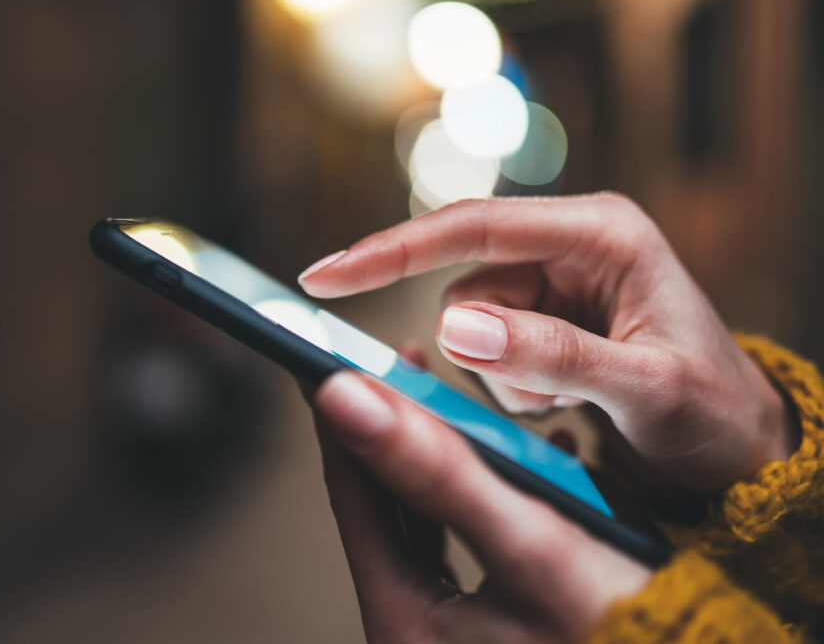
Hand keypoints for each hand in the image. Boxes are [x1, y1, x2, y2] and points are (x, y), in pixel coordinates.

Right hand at [300, 194, 795, 492]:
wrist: (737, 450)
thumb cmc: (713, 415)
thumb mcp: (646, 390)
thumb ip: (554, 355)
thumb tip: (456, 327)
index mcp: (601, 232)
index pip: (475, 226)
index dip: (393, 250)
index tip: (326, 276)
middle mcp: (571, 245)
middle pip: (466, 284)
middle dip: (486, 351)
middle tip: (543, 400)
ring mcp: (555, 282)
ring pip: (469, 323)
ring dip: (501, 376)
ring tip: (565, 404)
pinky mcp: (544, 317)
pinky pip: (484, 348)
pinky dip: (507, 385)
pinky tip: (559, 403)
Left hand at [313, 370, 650, 642]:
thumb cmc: (630, 624)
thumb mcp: (531, 541)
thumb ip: (438, 470)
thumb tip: (344, 399)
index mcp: (405, 621)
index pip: (356, 494)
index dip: (351, 416)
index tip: (340, 356)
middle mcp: (416, 631)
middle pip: (390, 505)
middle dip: (399, 429)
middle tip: (400, 365)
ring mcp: (452, 630)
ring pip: (433, 518)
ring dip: (447, 456)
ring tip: (452, 397)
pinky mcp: (494, 623)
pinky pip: (476, 542)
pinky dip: (490, 495)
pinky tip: (525, 453)